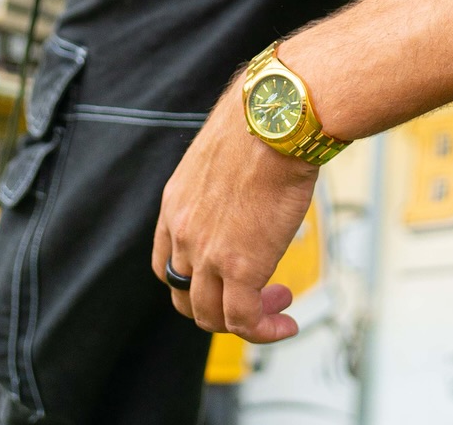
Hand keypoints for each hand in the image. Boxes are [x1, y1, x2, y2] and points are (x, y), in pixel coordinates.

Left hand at [152, 85, 316, 342]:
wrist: (276, 121)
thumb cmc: (261, 126)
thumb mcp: (222, 158)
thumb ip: (222, 187)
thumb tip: (248, 190)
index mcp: (175, 204)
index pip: (166, 264)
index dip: (192, 282)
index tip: (222, 280)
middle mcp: (183, 232)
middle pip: (185, 297)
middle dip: (220, 306)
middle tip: (256, 295)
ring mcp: (208, 254)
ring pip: (211, 316)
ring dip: (246, 321)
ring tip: (278, 305)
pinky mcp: (240, 268)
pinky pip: (244, 321)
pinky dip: (264, 331)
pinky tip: (285, 322)